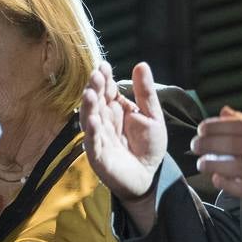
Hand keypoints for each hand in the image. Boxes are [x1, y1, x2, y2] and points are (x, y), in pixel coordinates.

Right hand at [80, 61, 167, 201]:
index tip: (103, 66)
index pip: (107, 89)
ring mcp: (99, 137)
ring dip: (88, 107)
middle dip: (95, 88)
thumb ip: (145, 93)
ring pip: (90, 119)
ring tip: (90, 94)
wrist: (150, 177)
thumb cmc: (148, 147)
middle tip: (96, 75)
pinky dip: (91, 132)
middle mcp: (104, 120)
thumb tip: (141, 64)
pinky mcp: (99, 156)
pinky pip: (93, 143)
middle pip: (96, 101)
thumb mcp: (152, 116)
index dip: (104, 78)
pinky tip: (93, 121)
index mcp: (115, 109)